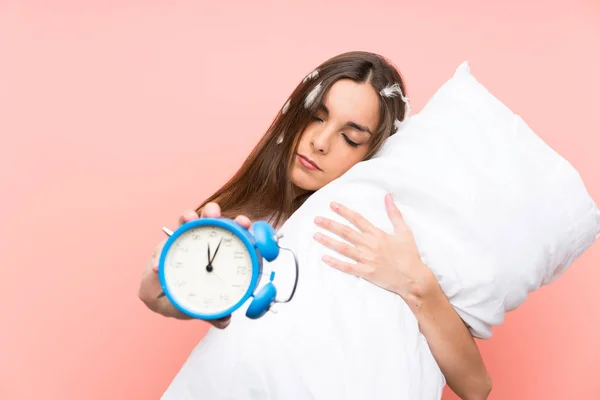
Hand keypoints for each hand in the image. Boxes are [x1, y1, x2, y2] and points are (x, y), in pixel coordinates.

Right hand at [149, 202, 250, 327]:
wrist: (162, 296)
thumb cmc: (189, 295)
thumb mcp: (206, 305)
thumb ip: (215, 313)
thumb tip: (224, 320)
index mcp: (222, 253)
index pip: (235, 234)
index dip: (241, 226)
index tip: (243, 222)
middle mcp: (205, 241)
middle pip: (212, 220)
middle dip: (214, 213)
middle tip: (214, 215)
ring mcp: (187, 240)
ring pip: (190, 222)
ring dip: (190, 217)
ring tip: (189, 219)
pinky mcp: (168, 245)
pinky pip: (167, 241)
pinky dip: (162, 250)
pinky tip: (160, 261)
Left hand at [313, 193, 436, 304]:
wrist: (413, 278)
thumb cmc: (409, 255)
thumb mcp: (404, 231)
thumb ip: (394, 214)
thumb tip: (388, 196)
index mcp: (378, 234)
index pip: (357, 219)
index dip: (344, 211)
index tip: (332, 205)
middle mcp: (370, 245)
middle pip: (346, 232)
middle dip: (330, 224)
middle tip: (316, 219)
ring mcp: (366, 259)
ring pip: (343, 248)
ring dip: (328, 241)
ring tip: (315, 235)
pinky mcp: (366, 272)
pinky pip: (347, 267)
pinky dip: (335, 263)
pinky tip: (324, 258)